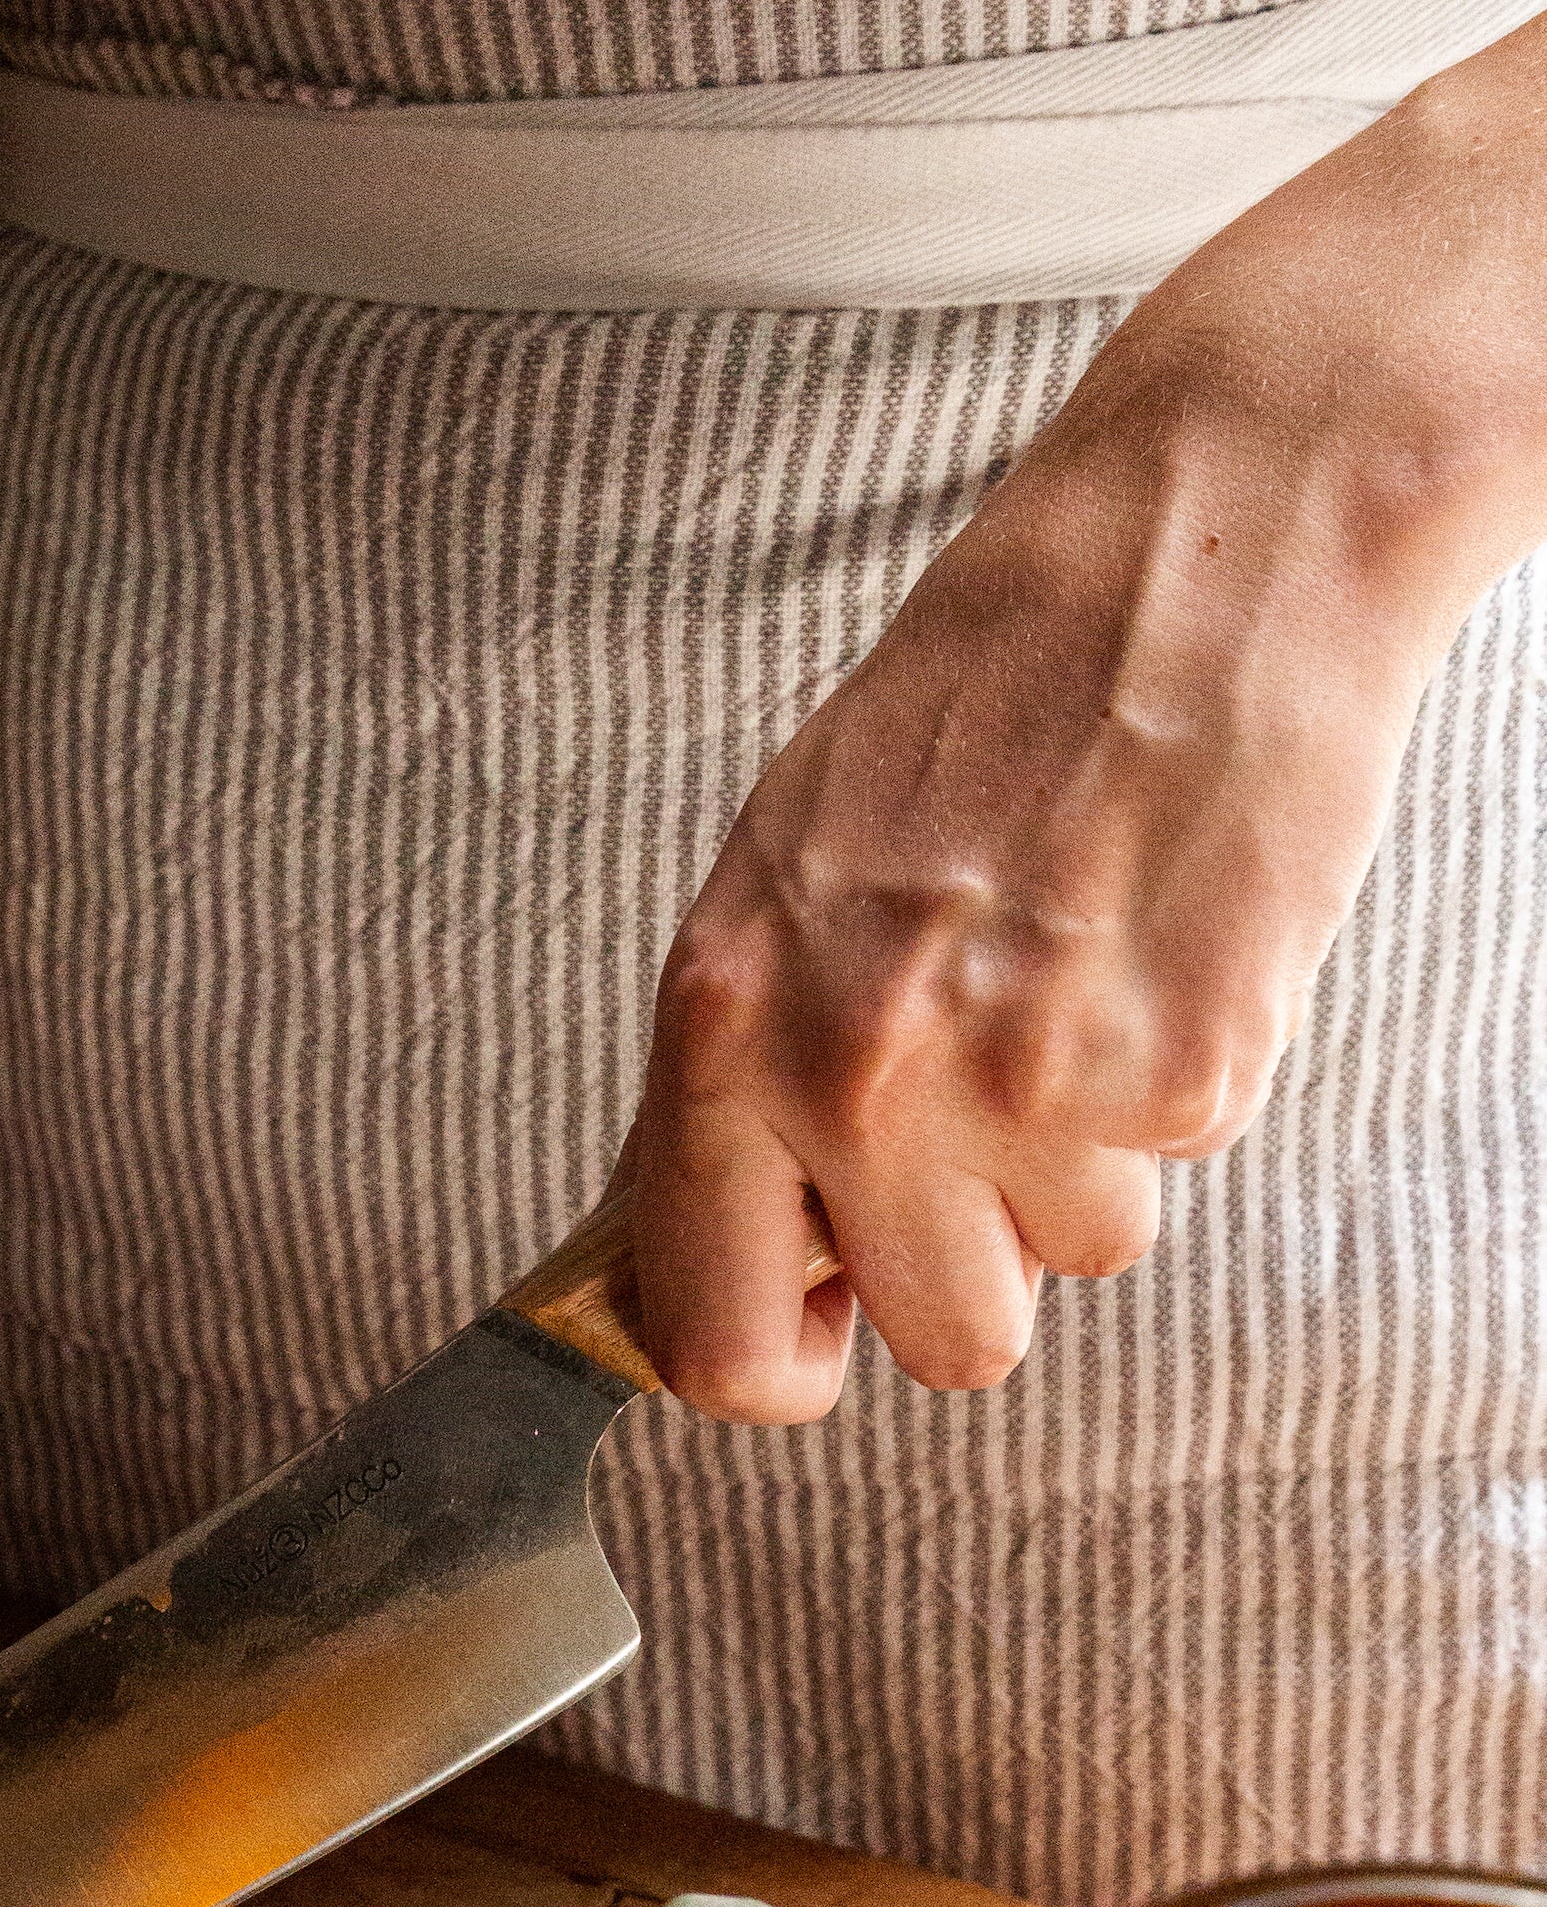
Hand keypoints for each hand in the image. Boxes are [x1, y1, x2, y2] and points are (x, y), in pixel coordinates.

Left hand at [625, 256, 1472, 1424]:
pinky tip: (1154, 945)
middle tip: (991, 1112)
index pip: (715, 1344)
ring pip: (1075, 1263)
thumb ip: (745, 1084)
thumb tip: (727, 1258)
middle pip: (944, 1343)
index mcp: (730, 1024)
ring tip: (1077, 980)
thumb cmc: (984, 699)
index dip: (788, 1350)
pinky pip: (1174, 1169)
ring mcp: (1028, 1084)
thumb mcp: (783, 879)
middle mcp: (862, 1075)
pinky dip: (1175, 1080)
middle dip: (976, 1259)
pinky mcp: (1183, 1072)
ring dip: (1084, 1160)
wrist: (1191, 556)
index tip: (824, 1305)